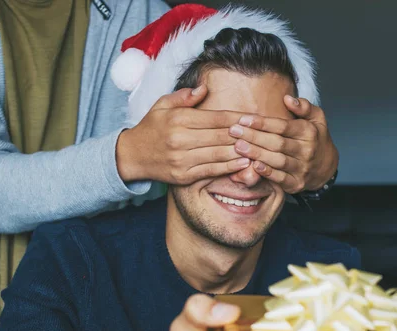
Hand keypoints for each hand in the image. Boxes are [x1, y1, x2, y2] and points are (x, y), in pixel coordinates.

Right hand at [116, 85, 249, 184]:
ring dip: (241, 152)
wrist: (133, 155)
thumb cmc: (152, 127)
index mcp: (178, 119)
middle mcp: (180, 140)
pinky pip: (211, 171)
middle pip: (220, 136)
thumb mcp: (162, 105)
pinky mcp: (184, 176)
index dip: (237, 118)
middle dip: (244, 135)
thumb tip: (204, 88)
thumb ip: (184, 96)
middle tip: (263, 133)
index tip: (255, 118)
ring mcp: (182, 160)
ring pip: (219, 155)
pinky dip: (230, 168)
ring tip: (259, 149)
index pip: (215, 118)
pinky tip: (244, 163)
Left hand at [229, 95, 337, 192]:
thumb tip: (287, 98)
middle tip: (233, 131)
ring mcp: (302, 169)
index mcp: (309, 132)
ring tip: (238, 147)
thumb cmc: (315, 137)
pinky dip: (267, 173)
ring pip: (277, 160)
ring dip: (256, 154)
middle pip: (277, 143)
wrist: (326, 166)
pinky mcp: (296, 184)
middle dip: (254, 137)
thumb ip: (303, 106)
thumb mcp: (316, 118)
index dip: (262, 123)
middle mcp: (306, 151)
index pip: (283, 126)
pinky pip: (280, 179)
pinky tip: (253, 165)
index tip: (243, 119)